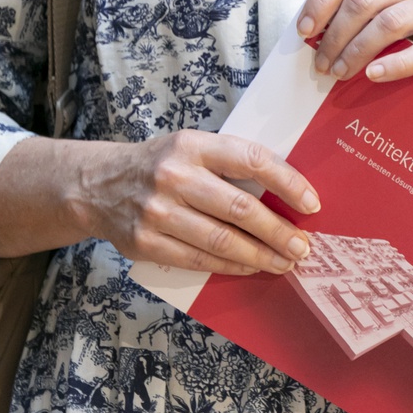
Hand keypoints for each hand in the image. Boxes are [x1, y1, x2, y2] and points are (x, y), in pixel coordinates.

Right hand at [71, 130, 319, 275]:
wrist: (100, 185)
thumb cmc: (160, 164)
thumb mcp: (191, 147)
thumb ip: (229, 162)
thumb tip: (285, 191)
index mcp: (192, 145)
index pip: (250, 160)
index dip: (287, 182)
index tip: (312, 203)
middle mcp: (174, 175)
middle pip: (240, 208)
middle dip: (279, 231)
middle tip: (303, 246)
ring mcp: (158, 212)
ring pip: (222, 240)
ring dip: (260, 255)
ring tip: (285, 262)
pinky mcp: (147, 243)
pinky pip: (200, 259)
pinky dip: (231, 266)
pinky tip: (251, 268)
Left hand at [296, 0, 412, 92]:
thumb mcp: (396, 1)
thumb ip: (363, 5)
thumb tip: (314, 30)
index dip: (320, 1)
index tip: (304, 31)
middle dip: (334, 35)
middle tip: (321, 64)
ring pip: (387, 22)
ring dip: (356, 52)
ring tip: (340, 73)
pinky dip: (394, 65)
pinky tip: (374, 75)